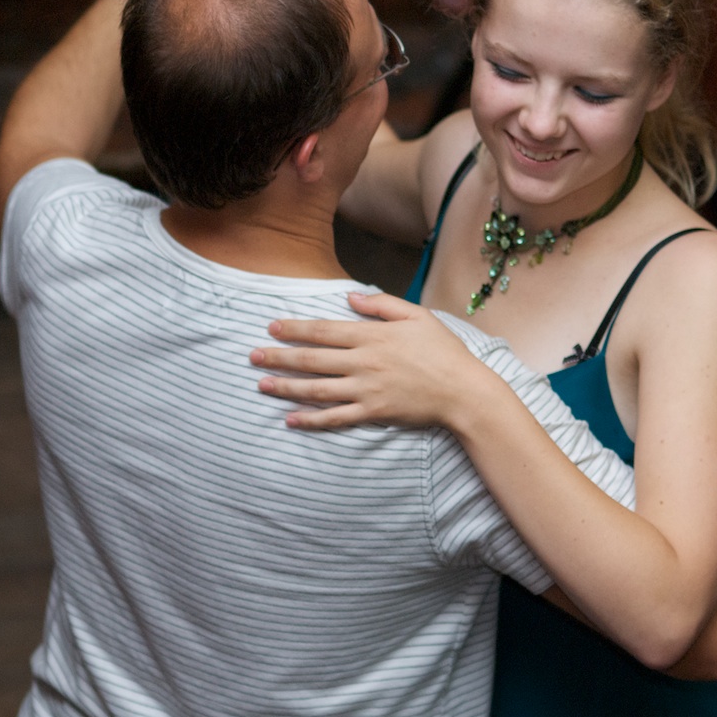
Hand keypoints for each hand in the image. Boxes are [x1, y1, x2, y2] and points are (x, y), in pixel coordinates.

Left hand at [250, 292, 499, 431]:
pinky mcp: (372, 413)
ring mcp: (366, 390)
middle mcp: (363, 362)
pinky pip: (335, 417)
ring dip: (286, 387)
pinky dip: (311, 420)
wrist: (463, 391)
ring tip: (262, 384)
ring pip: (317, 389)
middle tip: (252, 356)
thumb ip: (381, 305)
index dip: (294, 329)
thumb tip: (349, 296)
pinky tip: (290, 419)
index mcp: (372, 336)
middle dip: (279, 357)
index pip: (324, 330)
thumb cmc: (443, 350)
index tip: (271, 327)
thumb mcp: (417, 315)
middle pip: (312, 359)